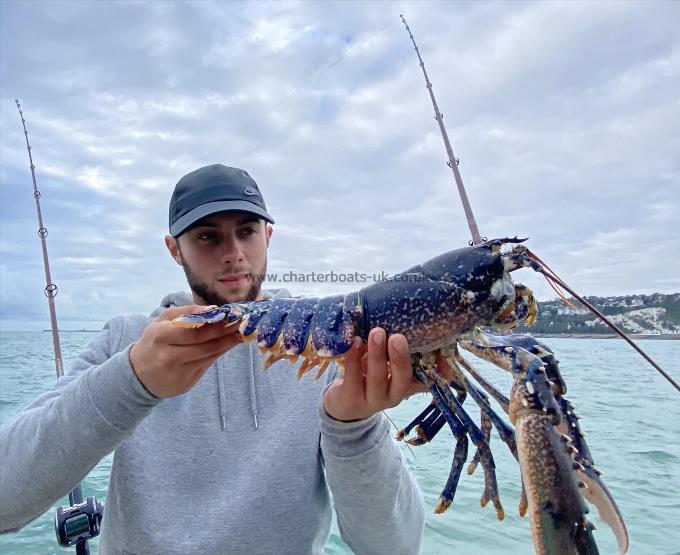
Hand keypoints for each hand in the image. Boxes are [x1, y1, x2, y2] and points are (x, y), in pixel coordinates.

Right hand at [129, 305, 241, 397]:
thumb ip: (185, 312)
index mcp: (160, 336)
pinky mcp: (186, 384)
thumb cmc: (154, 341)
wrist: (138, 375)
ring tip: (240, 332)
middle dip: (226, 333)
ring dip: (228, 343)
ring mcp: (178, 372)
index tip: (232, 316)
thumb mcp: (161, 321)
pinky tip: (228, 344)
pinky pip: (207, 365)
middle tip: (242, 323)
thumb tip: (213, 309)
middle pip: (205, 344)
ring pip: (209, 355)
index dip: (216, 324)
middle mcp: (168, 356)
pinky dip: (219, 353)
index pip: (194, 330)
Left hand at [323, 327, 451, 421]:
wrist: (343, 404)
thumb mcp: (387, 365)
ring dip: (378, 354)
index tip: (443, 353)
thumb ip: (397, 349)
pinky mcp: (351, 400)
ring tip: (377, 332)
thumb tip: (412, 323)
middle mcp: (394, 395)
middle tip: (398, 338)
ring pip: (377, 379)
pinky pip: (353, 378)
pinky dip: (354, 357)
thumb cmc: (370, 376)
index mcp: (407, 385)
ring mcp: (373, 400)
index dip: (440, 371)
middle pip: (402, 380)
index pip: (429, 381)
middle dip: (400, 359)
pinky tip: (355, 341)